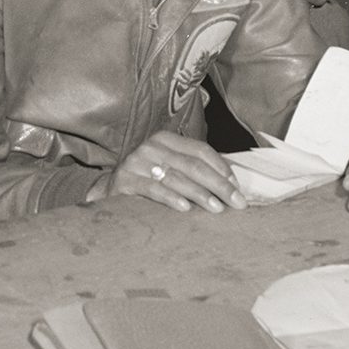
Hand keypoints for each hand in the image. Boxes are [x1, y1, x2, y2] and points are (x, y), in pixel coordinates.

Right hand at [103, 130, 247, 213]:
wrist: (111, 189)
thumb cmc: (148, 180)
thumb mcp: (170, 169)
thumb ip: (195, 172)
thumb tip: (232, 186)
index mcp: (165, 139)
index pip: (200, 150)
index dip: (222, 168)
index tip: (238, 188)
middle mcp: (151, 147)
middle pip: (193, 165)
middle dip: (219, 185)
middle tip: (237, 203)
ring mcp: (136, 162)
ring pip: (176, 177)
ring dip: (200, 194)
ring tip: (217, 209)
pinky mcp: (125, 179)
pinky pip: (153, 189)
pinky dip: (171, 199)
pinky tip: (186, 209)